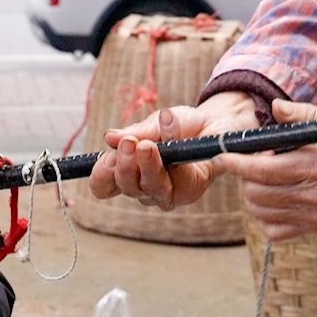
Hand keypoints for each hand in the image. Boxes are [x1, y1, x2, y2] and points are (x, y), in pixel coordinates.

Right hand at [89, 92, 262, 209]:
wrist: (214, 123)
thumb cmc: (179, 126)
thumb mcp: (153, 124)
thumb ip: (134, 133)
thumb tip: (109, 138)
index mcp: (127, 172)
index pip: (104, 186)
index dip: (101, 176)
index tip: (106, 158)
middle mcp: (143, 187)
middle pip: (126, 187)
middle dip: (125, 166)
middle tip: (128, 144)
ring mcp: (165, 193)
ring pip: (151, 188)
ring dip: (148, 166)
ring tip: (147, 145)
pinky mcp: (188, 192)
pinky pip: (178, 177)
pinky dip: (173, 149)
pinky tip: (170, 127)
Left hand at [216, 99, 316, 240]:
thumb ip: (301, 116)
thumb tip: (273, 109)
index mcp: (316, 164)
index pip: (259, 169)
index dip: (234, 163)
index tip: (222, 155)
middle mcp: (314, 193)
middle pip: (256, 193)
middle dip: (244, 177)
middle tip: (252, 161)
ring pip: (263, 213)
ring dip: (254, 196)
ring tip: (264, 179)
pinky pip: (278, 231)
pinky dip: (267, 218)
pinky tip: (274, 200)